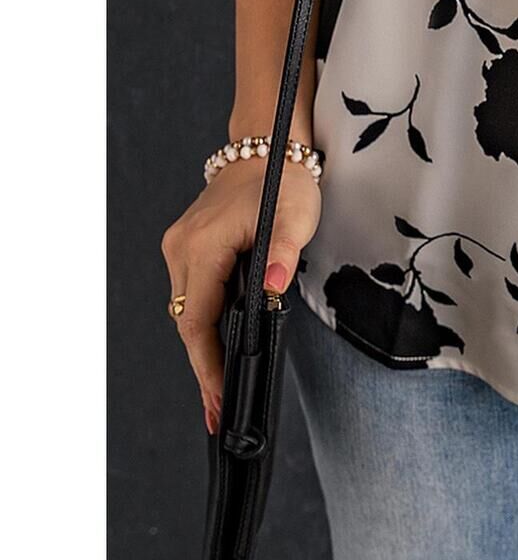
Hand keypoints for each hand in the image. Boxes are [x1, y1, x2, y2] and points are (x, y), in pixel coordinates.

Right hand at [160, 156, 320, 434]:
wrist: (266, 146)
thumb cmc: (283, 180)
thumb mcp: (295, 215)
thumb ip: (283, 252)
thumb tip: (272, 288)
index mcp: (202, 245)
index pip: (198, 319)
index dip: (207, 365)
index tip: (219, 401)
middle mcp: (181, 248)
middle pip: (187, 322)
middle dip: (204, 367)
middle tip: (219, 412)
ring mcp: (180, 246)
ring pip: (187, 310)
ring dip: (203, 346)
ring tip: (221, 389)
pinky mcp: (187, 246)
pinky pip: (192, 293)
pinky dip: (205, 321)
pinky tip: (219, 346)